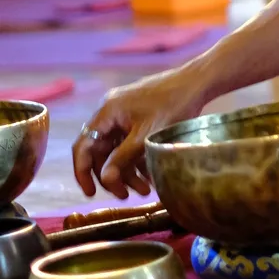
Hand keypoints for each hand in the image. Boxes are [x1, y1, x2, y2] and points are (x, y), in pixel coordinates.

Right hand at [72, 67, 210, 199]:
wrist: (196, 83)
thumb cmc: (172, 105)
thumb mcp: (146, 136)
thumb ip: (122, 158)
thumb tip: (104, 181)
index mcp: (106, 112)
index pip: (83, 146)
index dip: (83, 172)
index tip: (91, 194)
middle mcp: (109, 112)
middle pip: (100, 152)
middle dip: (113, 176)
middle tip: (127, 196)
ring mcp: (123, 114)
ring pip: (116, 150)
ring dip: (127, 171)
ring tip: (146, 190)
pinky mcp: (136, 117)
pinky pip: (128, 143)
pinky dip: (136, 159)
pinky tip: (150, 175)